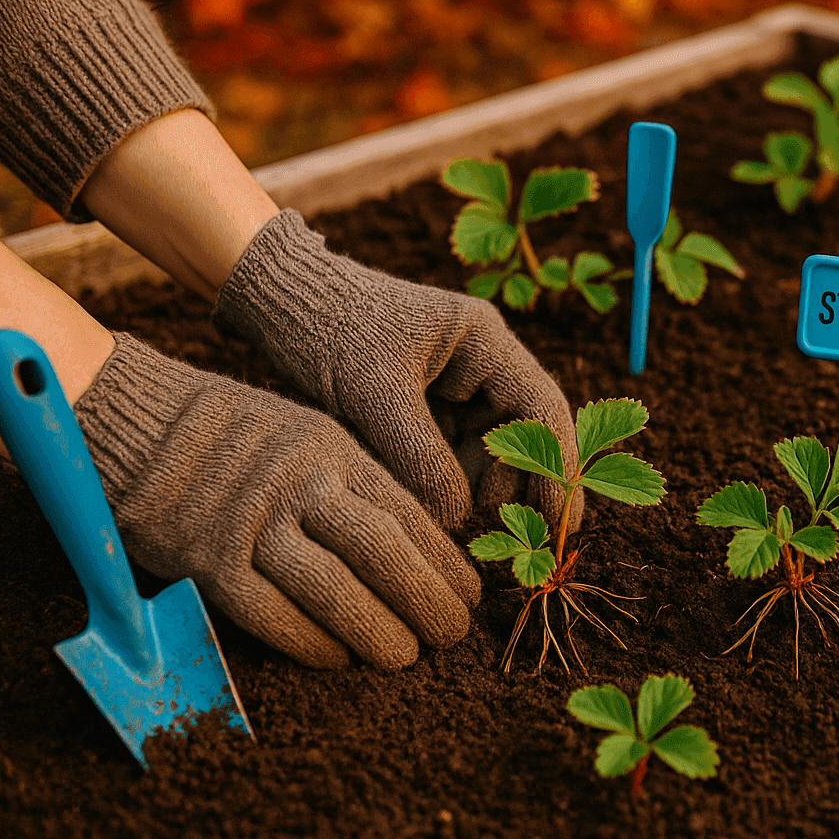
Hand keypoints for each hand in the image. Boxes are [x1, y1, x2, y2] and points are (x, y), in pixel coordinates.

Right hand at [74, 333, 479, 669]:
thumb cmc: (240, 439)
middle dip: (426, 599)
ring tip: (405, 657)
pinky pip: (270, 614)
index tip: (471, 594)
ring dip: (376, 630)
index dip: (445, 560)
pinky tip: (338, 659)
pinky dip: (310, 642)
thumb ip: (357, 484)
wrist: (143, 425)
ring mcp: (252, 523)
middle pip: (380, 551)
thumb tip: (420, 548)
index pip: (407, 512)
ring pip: (331, 589)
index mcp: (332, 449)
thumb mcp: (311, 435)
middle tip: (452, 633)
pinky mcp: (208, 561)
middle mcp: (299, 483)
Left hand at [212, 209, 582, 530]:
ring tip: (437, 515)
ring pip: (481, 454)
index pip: (542, 408)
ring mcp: (454, 388)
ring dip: (466, 488)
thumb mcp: (374, 394)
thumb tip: (458, 519)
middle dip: (506, 486)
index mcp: (484, 341)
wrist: (278, 304)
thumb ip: (419, 456)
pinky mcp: (425, 409)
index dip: (557, 467)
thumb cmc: (328, 330)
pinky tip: (419, 502)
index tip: (561, 520)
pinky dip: (437, 482)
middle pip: (518, 437)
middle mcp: (480, 364)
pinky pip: (447, 456)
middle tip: (489, 534)